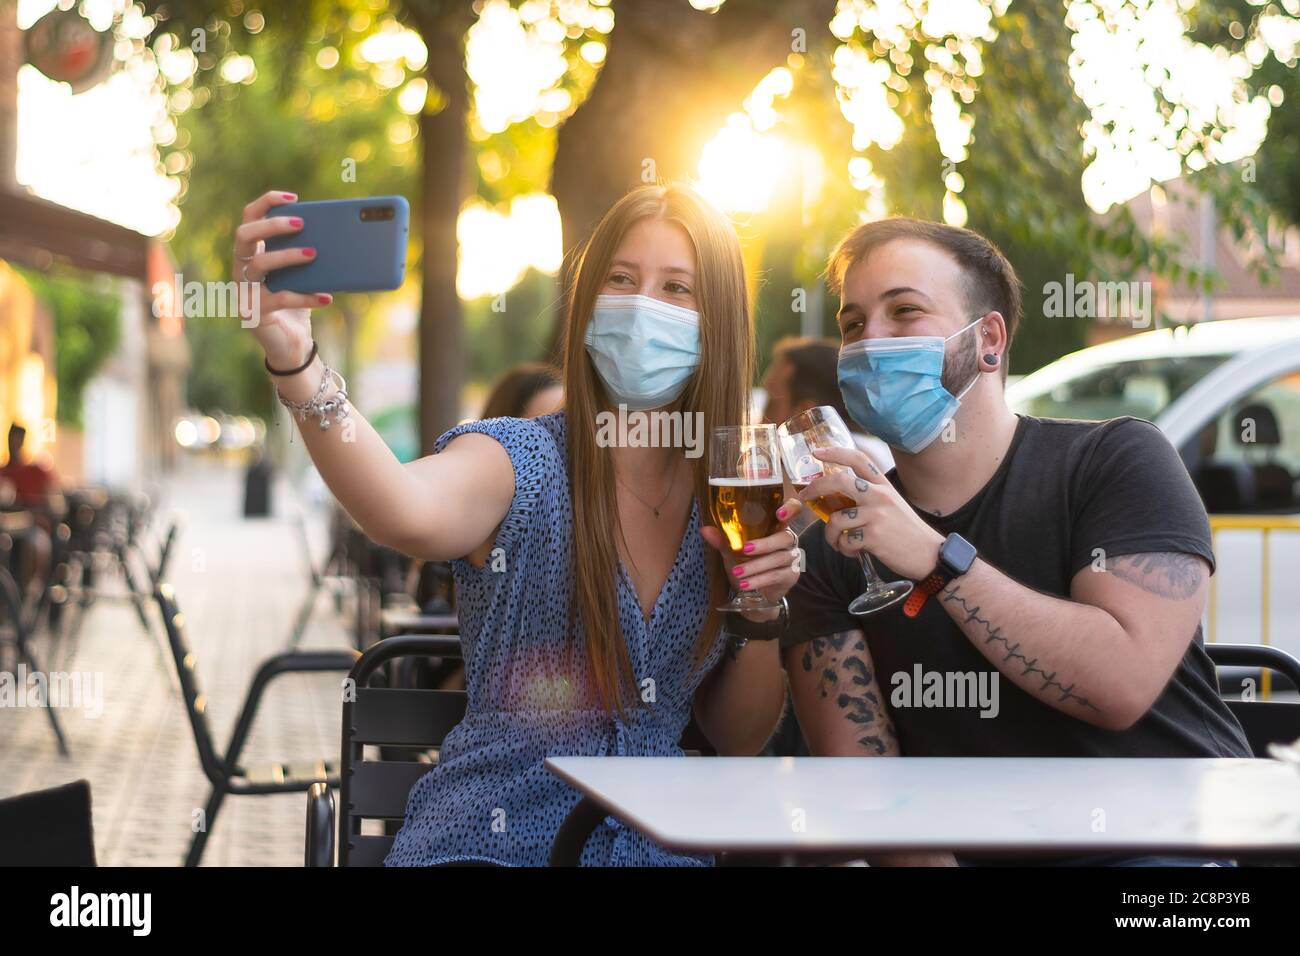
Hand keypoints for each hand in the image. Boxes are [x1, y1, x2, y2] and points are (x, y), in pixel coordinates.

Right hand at [233, 190, 331, 369]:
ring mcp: (245, 291)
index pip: (250, 218)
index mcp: (252, 254)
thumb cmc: (298, 306)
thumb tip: (338, 235)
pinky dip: (305, 297)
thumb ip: (308, 256)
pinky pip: (279, 299)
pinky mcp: (255, 314)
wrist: (293, 347)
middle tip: (302, 224)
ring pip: (258, 264)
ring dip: (288, 255)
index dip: (267, 203)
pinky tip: (326, 297)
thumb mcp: (304, 277)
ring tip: (315, 254)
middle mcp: (241, 269)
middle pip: (244, 235)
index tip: (293, 197)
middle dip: (273, 225)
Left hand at [700, 497, 804, 617]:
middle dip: (765, 544)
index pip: (794, 510)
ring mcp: (792, 557)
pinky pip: (776, 576)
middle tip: (745, 549)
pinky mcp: (791, 575)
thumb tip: (705, 529)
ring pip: (778, 558)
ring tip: (737, 572)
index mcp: (776, 526)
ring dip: (756, 566)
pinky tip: (745, 584)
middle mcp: (788, 539)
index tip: (780, 513)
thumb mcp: (733, 550)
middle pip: (785, 537)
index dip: (791, 509)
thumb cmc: (747, 562)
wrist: (756, 590)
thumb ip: (723, 539)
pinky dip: (759, 580)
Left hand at [797, 445, 943, 580]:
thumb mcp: (891, 505)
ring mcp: (876, 515)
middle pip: (839, 481)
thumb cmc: (906, 532)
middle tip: (804, 497)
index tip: (817, 452)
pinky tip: (853, 552)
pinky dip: (844, 549)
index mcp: (883, 485)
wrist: (929, 554)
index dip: (835, 452)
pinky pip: (845, 541)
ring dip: (830, 535)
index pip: (858, 459)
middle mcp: (879, 496)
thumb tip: (835, 500)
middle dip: (816, 488)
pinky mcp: (874, 536)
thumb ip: (868, 498)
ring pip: (836, 520)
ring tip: (839, 543)